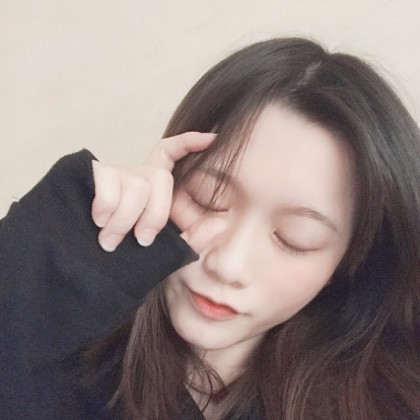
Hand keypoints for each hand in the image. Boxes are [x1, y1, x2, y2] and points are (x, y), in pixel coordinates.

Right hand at [91, 132, 215, 251]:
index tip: (213, 139)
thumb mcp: (164, 247)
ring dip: (125, 221)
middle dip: (155, 216)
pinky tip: (98, 220)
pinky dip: (106, 209)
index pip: (171, 152)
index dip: (190, 142)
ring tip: (110, 240)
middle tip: (142, 241)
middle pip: (160, 179)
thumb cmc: (126, 250)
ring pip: (137, 187)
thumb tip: (222, 223)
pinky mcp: (93, 174)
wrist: (86, 259)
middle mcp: (136, 173)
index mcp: (153, 185)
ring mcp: (115, 171)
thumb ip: (193, 238)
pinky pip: (109, 186)